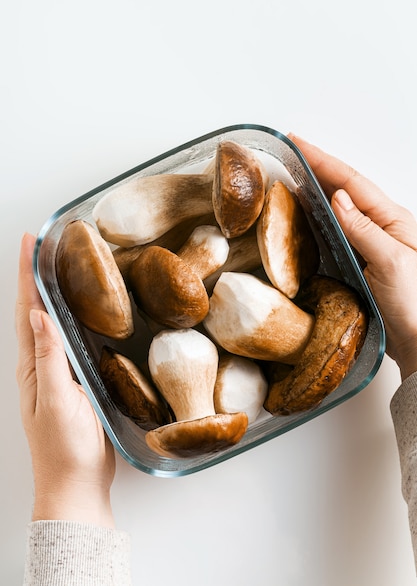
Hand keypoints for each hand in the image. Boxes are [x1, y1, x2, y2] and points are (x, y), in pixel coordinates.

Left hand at [15, 233, 115, 526]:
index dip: (27, 275)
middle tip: (44, 244)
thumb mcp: (57, 402)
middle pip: (35, 310)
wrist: (76, 485)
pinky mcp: (76, 381)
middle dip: (36, 275)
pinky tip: (80, 311)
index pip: (28, 311)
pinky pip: (69, 340)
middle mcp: (42, 364)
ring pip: (51, 323)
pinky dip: (69, 317)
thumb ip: (49, 359)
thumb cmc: (64, 448)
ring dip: (50, 292)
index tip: (30, 242)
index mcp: (33, 366)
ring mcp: (58, 372)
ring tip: (58, 266)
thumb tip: (39, 316)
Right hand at [288, 134, 416, 380]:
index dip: (323, 159)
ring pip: (338, 209)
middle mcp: (381, 228)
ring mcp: (371, 245)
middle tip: (289, 154)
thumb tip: (338, 198)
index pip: (351, 181)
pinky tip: (306, 217)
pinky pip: (336, 232)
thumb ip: (364, 230)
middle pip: (344, 188)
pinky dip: (318, 218)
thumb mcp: (392, 262)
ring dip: (315, 190)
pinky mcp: (361, 263)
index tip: (297, 143)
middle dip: (317, 167)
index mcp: (392, 220)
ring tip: (292, 178)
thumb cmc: (416, 305)